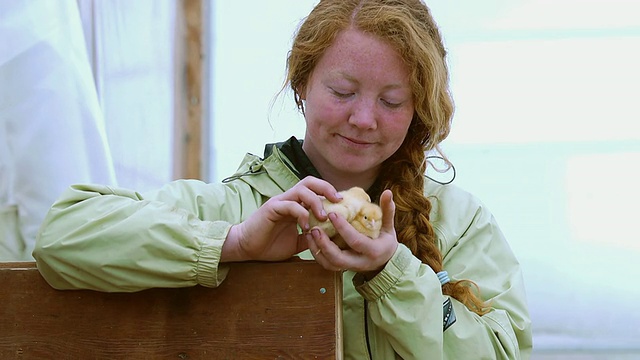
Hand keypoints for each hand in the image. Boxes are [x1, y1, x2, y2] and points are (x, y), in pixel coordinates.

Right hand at [221, 177, 342, 261]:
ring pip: (301, 189)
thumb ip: (311, 237)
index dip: (329, 193)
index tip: (343, 204)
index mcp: (295, 204)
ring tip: (323, 216)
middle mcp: (288, 199)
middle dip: (326, 188)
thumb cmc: (269, 244)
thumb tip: (329, 238)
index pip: (315, 190)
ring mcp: (280, 202)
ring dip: (315, 201)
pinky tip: (306, 226)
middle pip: (310, 181)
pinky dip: (302, 213)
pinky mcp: (271, 208)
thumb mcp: (297, 242)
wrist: (247, 248)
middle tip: (338, 201)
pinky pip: (290, 204)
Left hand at [307, 189, 397, 274]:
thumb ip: (387, 210)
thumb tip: (388, 192)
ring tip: (309, 232)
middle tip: (315, 228)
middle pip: (338, 258)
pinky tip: (311, 240)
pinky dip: (317, 253)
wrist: (386, 263)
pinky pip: (326, 265)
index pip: (355, 241)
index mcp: (373, 251)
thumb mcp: (389, 227)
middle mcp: (360, 262)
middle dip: (325, 244)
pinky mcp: (342, 269)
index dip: (343, 228)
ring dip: (317, 249)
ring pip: (330, 264)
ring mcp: (350, 268)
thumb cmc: (386, 242)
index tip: (332, 214)